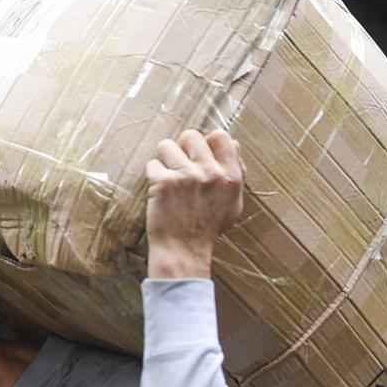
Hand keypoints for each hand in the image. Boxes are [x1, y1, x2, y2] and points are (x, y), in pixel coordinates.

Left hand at [145, 129, 244, 278]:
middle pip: (191, 136)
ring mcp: (187, 176)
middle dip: (181, 148)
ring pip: (167, 145)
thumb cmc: (206, 228)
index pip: (221, 136)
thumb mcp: (232, 202)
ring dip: (164, 159)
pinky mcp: (164, 182)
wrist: (183, 250)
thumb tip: (231, 143)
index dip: (206, 141)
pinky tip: (159, 188)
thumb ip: (234, 172)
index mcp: (231, 176)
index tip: (197, 154)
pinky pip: (152, 163)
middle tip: (179, 166)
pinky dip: (152, 174)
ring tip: (167, 176)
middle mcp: (211, 172)